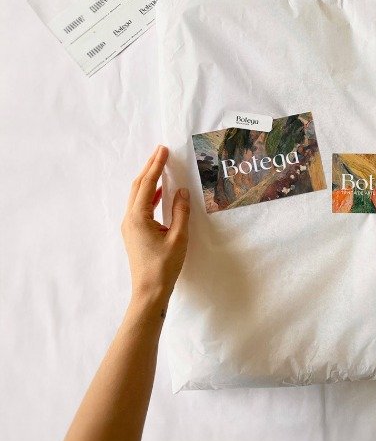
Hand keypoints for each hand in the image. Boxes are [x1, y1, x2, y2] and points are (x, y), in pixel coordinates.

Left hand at [121, 145, 189, 303]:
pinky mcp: (134, 233)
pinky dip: (149, 194)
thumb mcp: (178, 237)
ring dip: (149, 179)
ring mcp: (130, 226)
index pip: (148, 184)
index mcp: (138, 217)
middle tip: (161, 151)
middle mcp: (129, 218)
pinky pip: (140, 206)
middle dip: (149, 167)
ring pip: (137, 195)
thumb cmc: (164, 266)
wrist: (149, 291)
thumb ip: (180, 212)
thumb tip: (181, 191)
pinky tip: (160, 192)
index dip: (156, 165)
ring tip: (160, 166)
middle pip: (138, 186)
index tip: (163, 150)